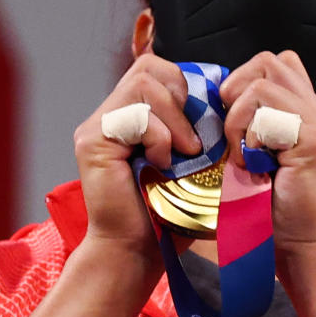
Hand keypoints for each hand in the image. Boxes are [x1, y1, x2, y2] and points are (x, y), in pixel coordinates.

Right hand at [72, 54, 200, 251]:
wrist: (139, 250)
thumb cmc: (170, 208)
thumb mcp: (193, 155)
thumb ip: (197, 122)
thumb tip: (223, 88)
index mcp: (133, 112)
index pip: (158, 67)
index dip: (187, 83)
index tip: (207, 117)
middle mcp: (110, 113)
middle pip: (149, 66)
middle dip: (181, 95)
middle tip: (194, 138)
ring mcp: (97, 125)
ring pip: (143, 83)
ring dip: (173, 117)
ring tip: (182, 152)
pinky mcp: (92, 141)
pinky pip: (132, 114)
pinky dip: (157, 135)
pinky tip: (161, 162)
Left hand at [219, 50, 315, 250]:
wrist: (302, 249)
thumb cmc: (274, 209)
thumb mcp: (262, 155)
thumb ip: (256, 123)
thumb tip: (220, 95)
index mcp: (311, 113)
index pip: (279, 63)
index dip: (246, 78)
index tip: (231, 113)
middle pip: (269, 61)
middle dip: (236, 87)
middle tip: (230, 128)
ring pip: (263, 83)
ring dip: (239, 116)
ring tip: (241, 150)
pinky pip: (267, 113)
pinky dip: (248, 134)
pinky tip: (251, 162)